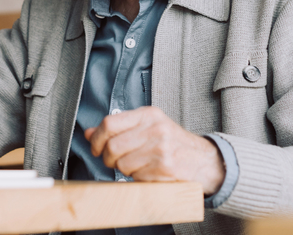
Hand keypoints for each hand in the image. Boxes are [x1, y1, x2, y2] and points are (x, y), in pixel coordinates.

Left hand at [86, 106, 225, 194]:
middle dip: (108, 158)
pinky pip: (136, 176)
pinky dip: (138, 178)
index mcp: (148, 114)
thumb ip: (118, 128)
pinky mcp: (164, 167)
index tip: (96, 148)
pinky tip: (149, 172)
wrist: (204, 161)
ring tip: (138, 165)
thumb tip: (89, 133)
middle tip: (115, 161)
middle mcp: (154, 128)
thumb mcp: (147, 127)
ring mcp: (160, 148)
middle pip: (112, 146)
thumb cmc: (172, 143)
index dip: (96, 139)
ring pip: (122, 164)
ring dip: (125, 169)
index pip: (109, 123)